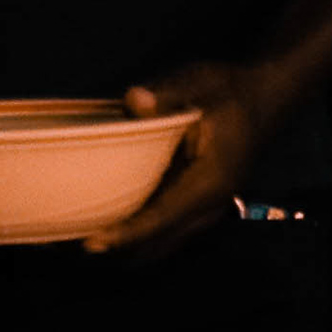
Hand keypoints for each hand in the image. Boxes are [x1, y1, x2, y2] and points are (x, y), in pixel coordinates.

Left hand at [87, 60, 280, 257]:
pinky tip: (106, 223)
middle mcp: (209, 207)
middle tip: (70, 242)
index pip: (162, 218)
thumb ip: (167, 94)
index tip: (91, 243)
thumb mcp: (199, 83)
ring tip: (80, 239)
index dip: (126, 234)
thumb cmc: (227, 92)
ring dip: (125, 246)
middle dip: (117, 248)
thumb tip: (133, 100)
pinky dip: (137, 236)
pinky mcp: (197, 208)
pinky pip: (164, 234)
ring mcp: (205, 212)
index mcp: (209, 182)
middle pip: (157, 243)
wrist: (261, 102)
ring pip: (160, 244)